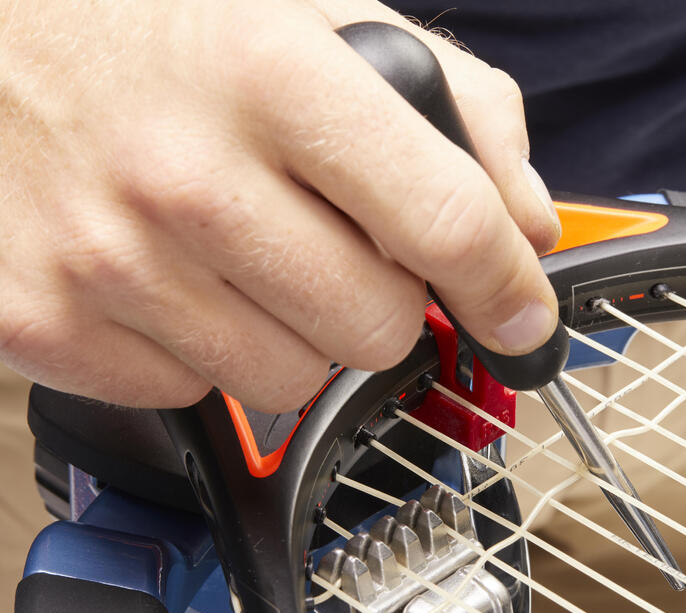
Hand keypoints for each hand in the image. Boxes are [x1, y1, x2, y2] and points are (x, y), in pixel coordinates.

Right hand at [0, 0, 560, 410]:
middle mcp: (185, 178)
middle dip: (381, 305)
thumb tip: (524, 221)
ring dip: (293, 334)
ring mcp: (109, 264)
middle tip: (337, 255)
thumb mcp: (311, 15)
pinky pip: (194, 392)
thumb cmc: (149, 23)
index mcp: (269, 76)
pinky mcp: (50, 328)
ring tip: (241, 260)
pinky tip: (170, 283)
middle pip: (375, 329)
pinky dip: (205, 350)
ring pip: (291, 381)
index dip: (503, 285)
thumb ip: (450, 107)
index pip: (443, 220)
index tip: (522, 317)